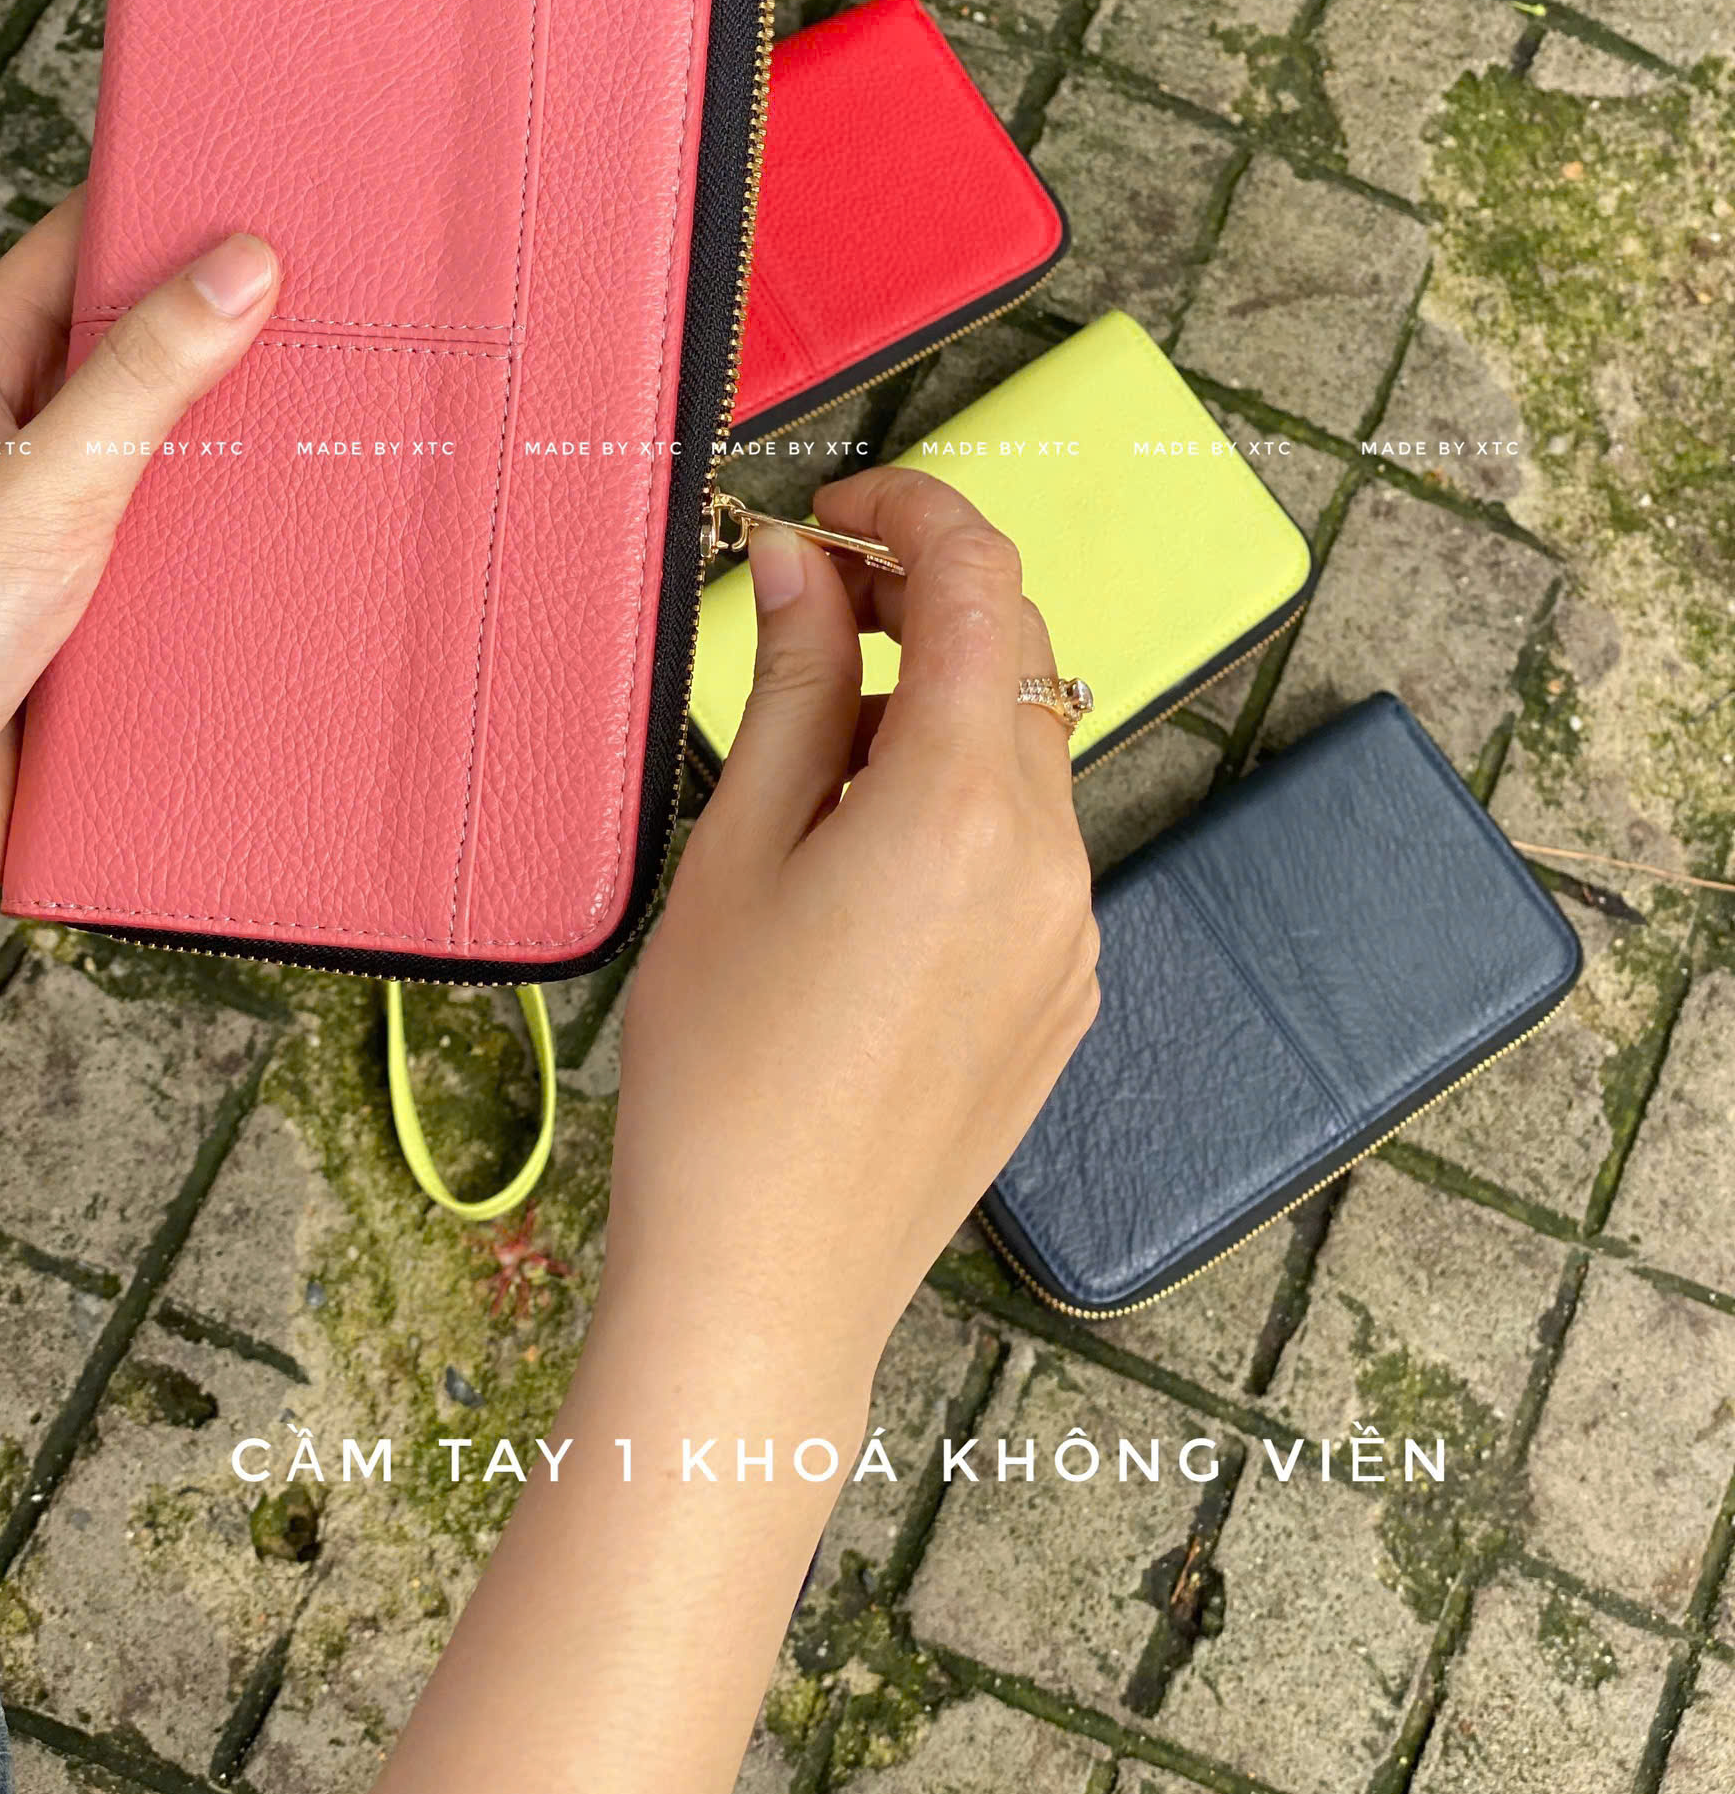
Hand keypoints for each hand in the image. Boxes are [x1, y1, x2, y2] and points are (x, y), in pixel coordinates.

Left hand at [0, 194, 278, 970]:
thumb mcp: (34, 491)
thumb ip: (140, 379)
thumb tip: (240, 266)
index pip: (82, 250)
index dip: (172, 211)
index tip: (277, 189)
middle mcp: (17, 448)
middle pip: (146, 358)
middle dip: (240, 342)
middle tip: (351, 312)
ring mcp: (56, 537)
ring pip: (178, 472)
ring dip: (250, 467)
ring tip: (356, 429)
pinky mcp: (92, 628)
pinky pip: (186, 577)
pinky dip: (242, 569)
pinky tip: (313, 562)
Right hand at [606, 464, 1100, 1410]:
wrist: (770, 1285)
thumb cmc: (721, 1077)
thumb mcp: (732, 855)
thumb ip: (783, 685)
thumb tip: (798, 563)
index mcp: (959, 805)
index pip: (978, 581)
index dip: (910, 508)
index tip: (836, 508)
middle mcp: (1051, 858)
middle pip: (1017, 654)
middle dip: (923, 600)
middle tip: (805, 606)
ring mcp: (1072, 931)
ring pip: (1025, 750)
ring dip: (936, 704)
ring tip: (807, 759)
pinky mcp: (1066, 991)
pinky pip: (1032, 846)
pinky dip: (961, 800)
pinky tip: (862, 858)